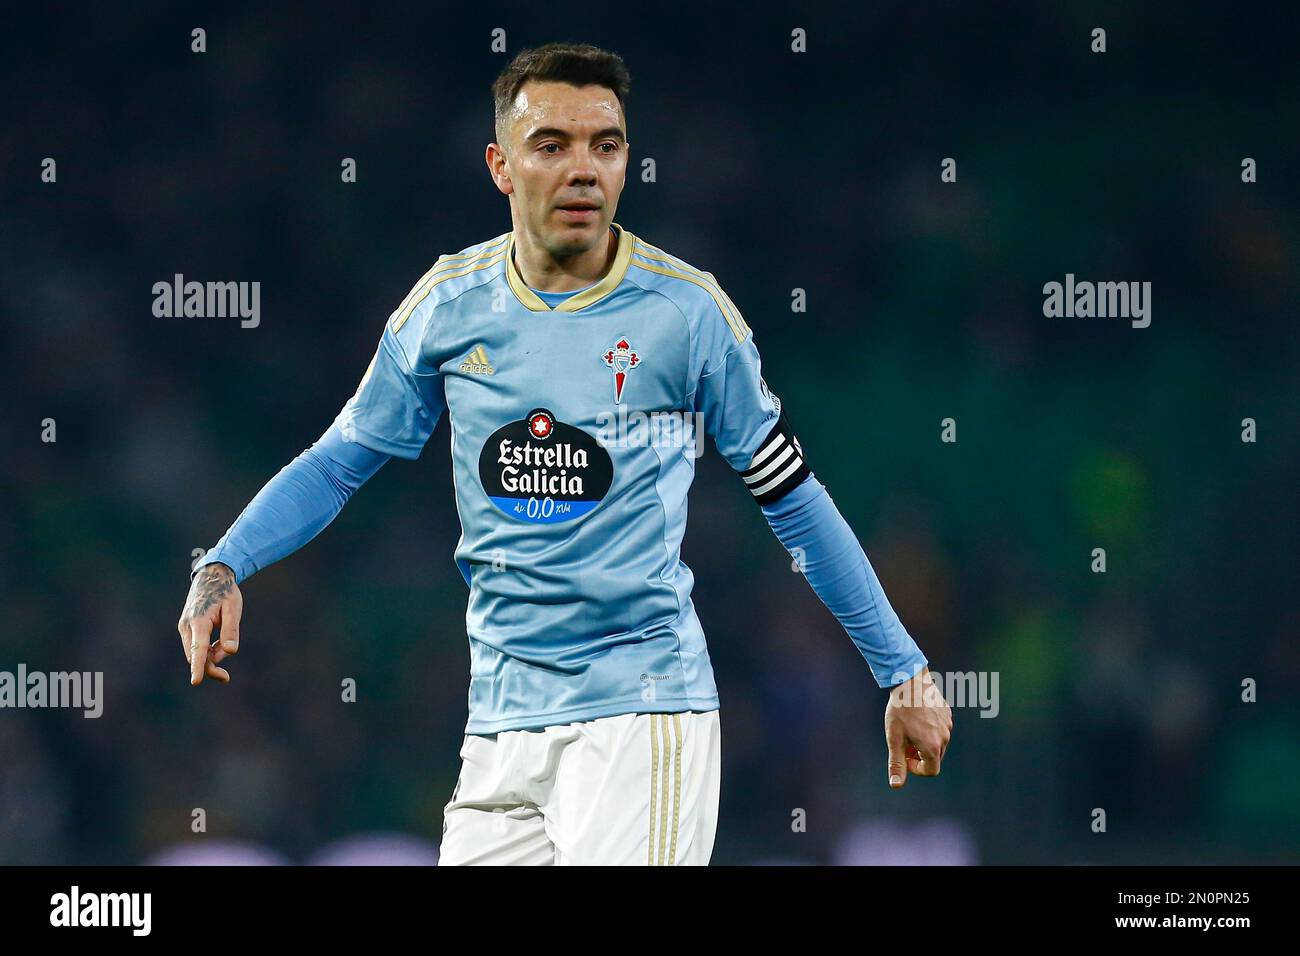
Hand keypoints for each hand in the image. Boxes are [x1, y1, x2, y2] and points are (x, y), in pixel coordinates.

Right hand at [177, 562, 242, 685]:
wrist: (211, 577)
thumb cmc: (225, 593)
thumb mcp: (234, 609)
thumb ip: (231, 631)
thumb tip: (231, 652)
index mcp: (200, 621)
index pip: (199, 649)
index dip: (198, 666)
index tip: (196, 682)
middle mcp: (187, 626)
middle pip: (196, 656)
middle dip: (209, 667)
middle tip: (226, 677)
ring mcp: (184, 627)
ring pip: (194, 653)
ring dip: (209, 658)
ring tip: (226, 644)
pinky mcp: (185, 628)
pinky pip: (195, 647)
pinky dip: (206, 651)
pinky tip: (219, 643)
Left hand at [884, 666, 951, 787]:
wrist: (910, 681)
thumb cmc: (900, 711)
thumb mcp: (894, 739)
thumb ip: (897, 763)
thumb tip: (896, 785)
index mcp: (932, 747)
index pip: (931, 771)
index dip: (916, 769)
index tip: (904, 756)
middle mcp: (945, 737)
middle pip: (934, 757)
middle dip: (919, 755)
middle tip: (904, 742)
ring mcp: (948, 725)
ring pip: (938, 742)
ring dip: (925, 742)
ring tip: (909, 728)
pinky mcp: (948, 713)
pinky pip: (941, 728)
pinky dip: (930, 729)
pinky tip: (917, 717)